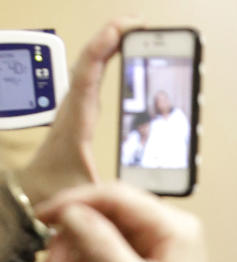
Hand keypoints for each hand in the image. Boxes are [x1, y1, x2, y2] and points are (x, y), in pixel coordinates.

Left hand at [18, 18, 142, 203]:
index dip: (106, 46)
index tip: (125, 30)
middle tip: (139, 24)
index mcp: (77, 119)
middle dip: (113, 36)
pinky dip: (105, 59)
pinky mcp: (79, 111)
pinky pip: (91, 75)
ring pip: (90, 64)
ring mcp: (75, 106)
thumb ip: (112, 195)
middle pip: (91, 60)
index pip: (89, 72)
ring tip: (133, 32)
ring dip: (109, 44)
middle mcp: (74, 107)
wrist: (34, 194)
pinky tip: (118, 54)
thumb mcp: (87, 194)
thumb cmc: (56, 189)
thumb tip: (139, 199)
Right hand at [36, 182, 215, 261]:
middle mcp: (165, 228)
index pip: (116, 196)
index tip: (43, 219)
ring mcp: (154, 245)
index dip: (76, 202)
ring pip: (99, 239)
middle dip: (75, 246)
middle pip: (103, 218)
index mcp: (173, 226)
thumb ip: (103, 247)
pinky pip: (105, 256)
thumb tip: (71, 212)